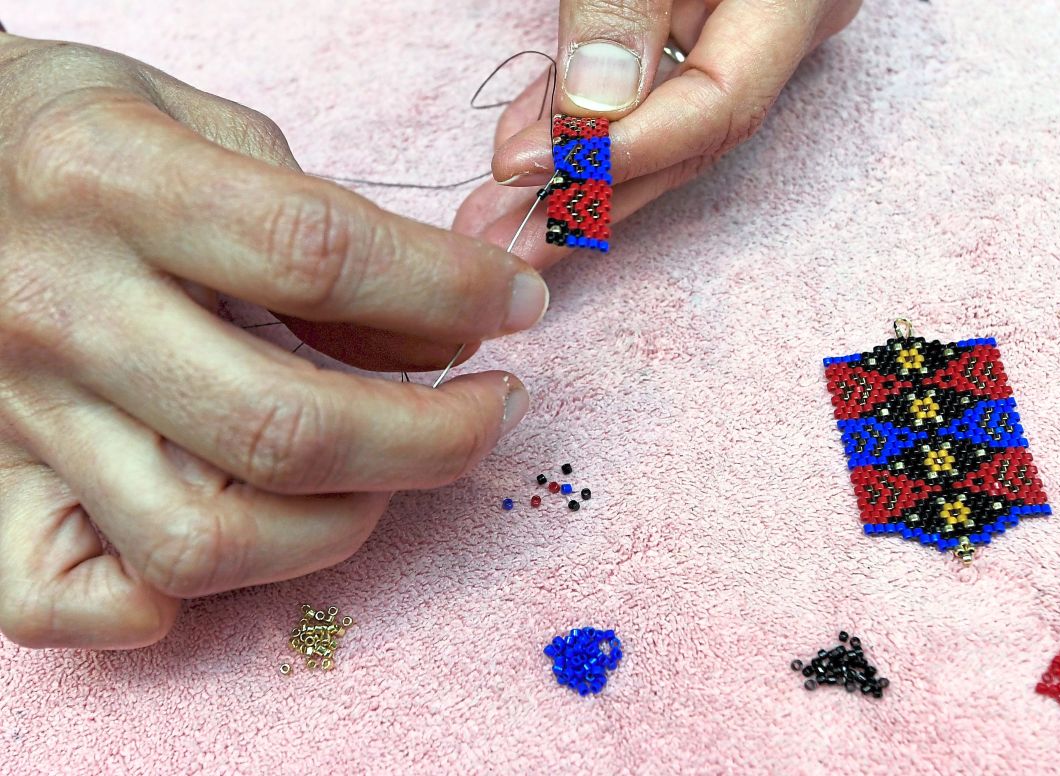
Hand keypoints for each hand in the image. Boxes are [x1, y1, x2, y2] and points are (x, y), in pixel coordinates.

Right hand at [0, 34, 547, 647]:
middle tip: (493, 409)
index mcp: (111, 183)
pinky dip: (162, 601)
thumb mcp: (206, 121)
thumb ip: (326, 224)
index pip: (321, 259)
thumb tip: (440, 341)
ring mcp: (12, 415)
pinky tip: (235, 541)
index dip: (452, 292)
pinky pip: (63, 600)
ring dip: (335, 525)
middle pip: (283, 430)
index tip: (517, 307)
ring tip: (386, 473)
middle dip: (435, 438)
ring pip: (199, 542)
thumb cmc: (77, 134)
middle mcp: (57, 310)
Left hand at [454, 0, 862, 266]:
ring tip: (501, 222)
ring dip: (582, 176)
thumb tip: (591, 109)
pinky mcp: (710, 18)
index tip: (529, 173)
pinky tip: (533, 155)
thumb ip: (625, 0)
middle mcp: (789, 19)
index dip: (623, 153)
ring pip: (669, 124)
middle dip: (592, 198)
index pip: (720, 105)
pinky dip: (590, 121)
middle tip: (504, 245)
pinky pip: (657, 87)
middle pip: (691, 137)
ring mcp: (756, 22)